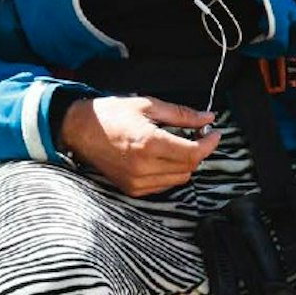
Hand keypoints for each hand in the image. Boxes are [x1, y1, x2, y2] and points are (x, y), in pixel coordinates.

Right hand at [59, 96, 220, 196]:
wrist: (81, 130)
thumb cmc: (112, 114)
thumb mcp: (148, 105)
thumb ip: (181, 114)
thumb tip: (207, 118)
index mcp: (149, 143)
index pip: (192, 152)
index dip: (209, 143)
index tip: (215, 133)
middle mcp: (143, 166)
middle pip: (189, 167)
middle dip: (199, 150)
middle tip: (198, 133)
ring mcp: (137, 181)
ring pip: (179, 178)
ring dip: (186, 162)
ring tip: (181, 143)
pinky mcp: (132, 189)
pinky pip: (163, 185)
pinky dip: (171, 172)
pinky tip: (165, 156)